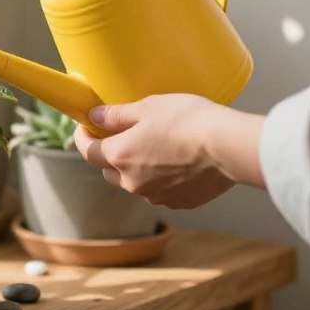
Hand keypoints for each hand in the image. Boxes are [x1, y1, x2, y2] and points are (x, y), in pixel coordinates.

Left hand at [74, 94, 263, 208]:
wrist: (228, 146)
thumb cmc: (187, 120)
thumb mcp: (147, 107)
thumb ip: (116, 115)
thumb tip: (94, 116)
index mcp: (120, 156)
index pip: (87, 151)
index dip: (82, 137)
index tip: (85, 127)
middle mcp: (133, 182)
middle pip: (108, 170)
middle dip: (108, 154)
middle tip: (119, 135)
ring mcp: (156, 196)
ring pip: (134, 182)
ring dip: (135, 168)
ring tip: (152, 147)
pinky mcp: (180, 202)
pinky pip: (160, 191)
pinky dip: (160, 178)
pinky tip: (174, 161)